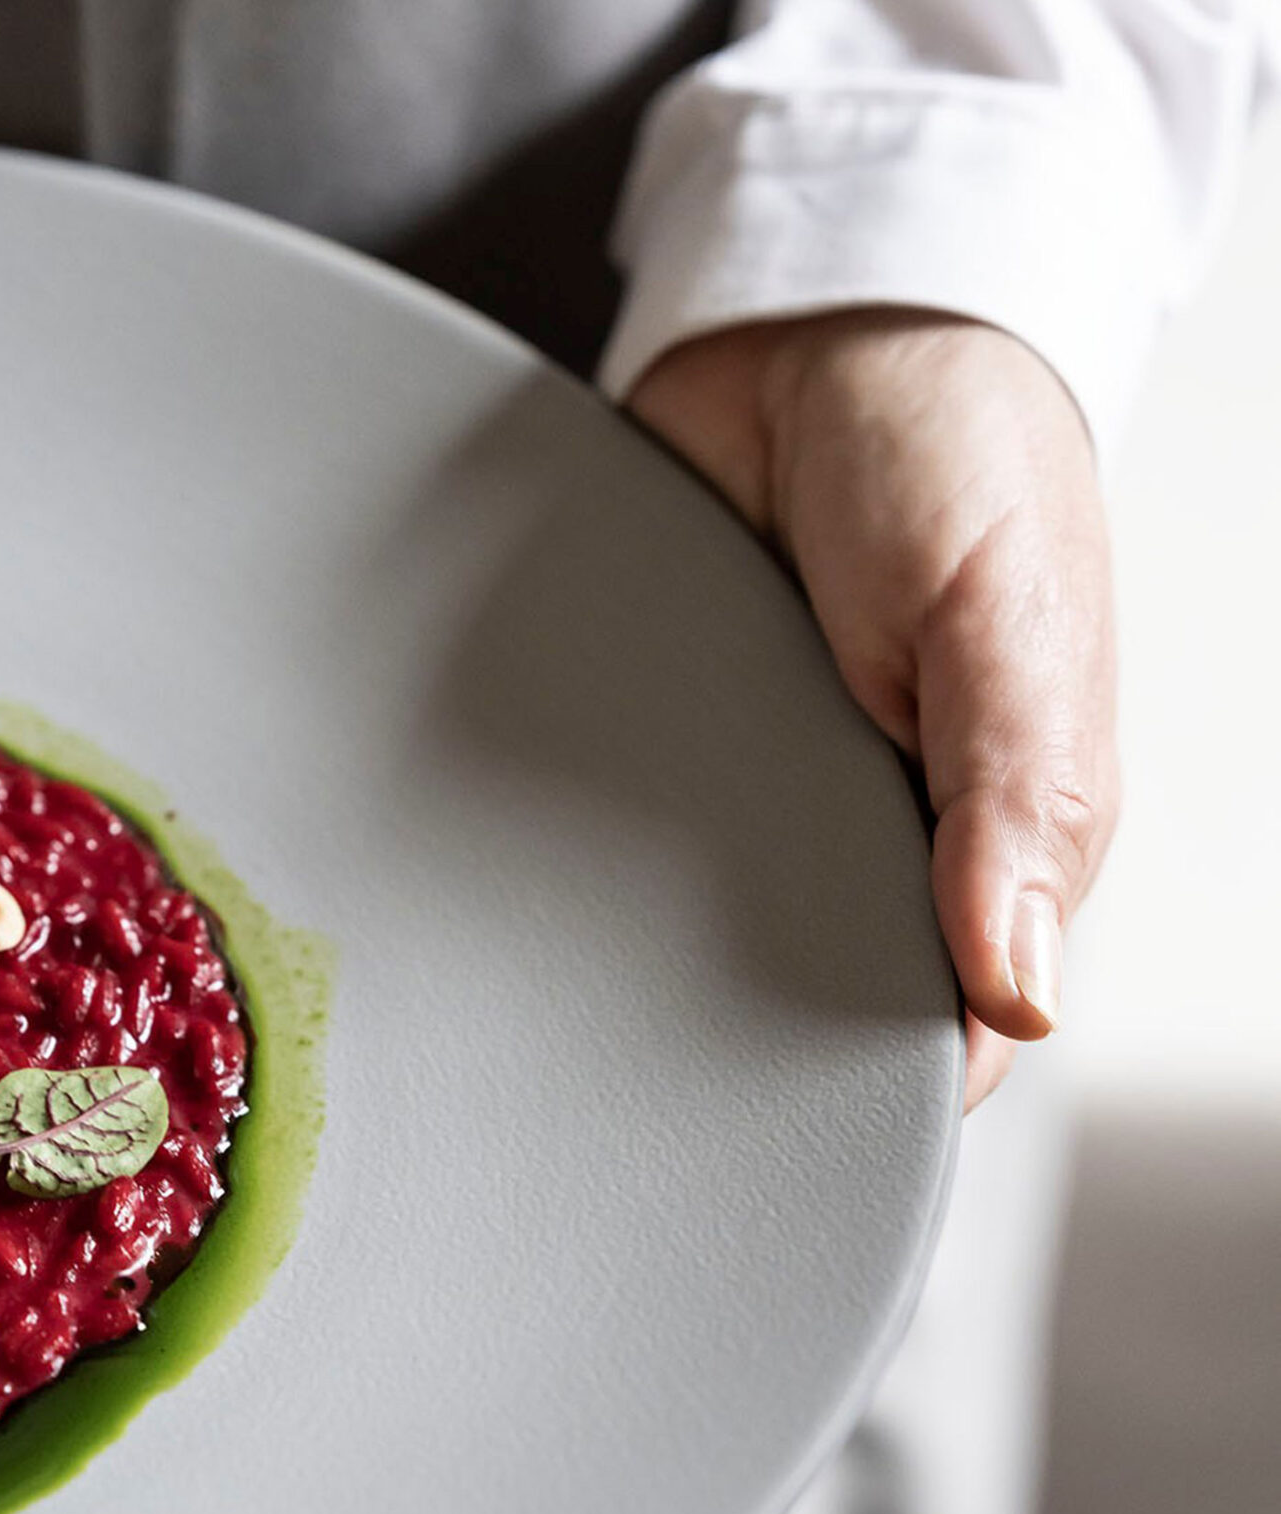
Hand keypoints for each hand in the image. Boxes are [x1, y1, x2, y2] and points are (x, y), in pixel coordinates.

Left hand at [627, 311, 1118, 1110]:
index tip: (789, 1141)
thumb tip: (1022, 997)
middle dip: (740, 1045)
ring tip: (571, 1015)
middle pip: (808, 993)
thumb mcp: (1009, 624)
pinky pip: (619, 838)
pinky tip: (534, 900)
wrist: (817, 330)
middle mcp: (874, 831)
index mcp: (992, 833)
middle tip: (648, 1102)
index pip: (941, 1022)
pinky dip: (583, 868)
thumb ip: (1016, 804)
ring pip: (701, 935)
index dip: (875, 1090)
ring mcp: (764, 793)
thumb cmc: (955, 458)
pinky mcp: (675, 743)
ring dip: (644, 965)